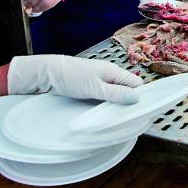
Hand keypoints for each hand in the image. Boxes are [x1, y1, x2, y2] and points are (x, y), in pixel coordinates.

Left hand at [7, 55, 142, 103]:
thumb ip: (116, 93)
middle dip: (127, 102)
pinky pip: (106, 95)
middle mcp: (110, 74)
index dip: (139, 96)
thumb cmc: (71, 78)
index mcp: (114, 71)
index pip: (136, 84)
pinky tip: (102, 110)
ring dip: (115, 103)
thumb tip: (138, 98)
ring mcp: (101, 80)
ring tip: (112, 115)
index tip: (136, 111)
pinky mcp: (92, 86)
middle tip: (123, 116)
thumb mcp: (96, 88)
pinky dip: (106, 103)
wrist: (48, 74)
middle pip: (127, 89)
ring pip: (116, 93)